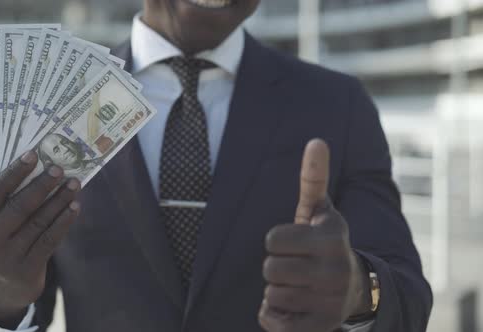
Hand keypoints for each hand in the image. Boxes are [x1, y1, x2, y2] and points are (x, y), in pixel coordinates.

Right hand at [0, 151, 80, 326]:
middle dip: (41, 185)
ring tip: (73, 184)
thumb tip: (36, 170)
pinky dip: (64, 221)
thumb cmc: (0, 249)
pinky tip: (75, 207)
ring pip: (38, 222)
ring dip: (59, 200)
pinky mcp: (27, 270)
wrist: (2, 295)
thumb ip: (4, 208)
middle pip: (18, 207)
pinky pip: (50, 240)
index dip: (14, 172)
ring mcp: (7, 259)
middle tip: (59, 169)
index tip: (33, 154)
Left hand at [258, 139, 370, 331]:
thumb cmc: (325, 243)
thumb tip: (316, 141)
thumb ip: (314, 178)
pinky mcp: (323, 325)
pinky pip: (275, 322)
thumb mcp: (320, 211)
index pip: (272, 240)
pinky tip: (294, 306)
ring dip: (277, 291)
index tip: (295, 243)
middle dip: (276, 268)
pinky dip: (275, 315)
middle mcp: (335, 269)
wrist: (355, 288)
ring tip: (299, 285)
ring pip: (271, 295)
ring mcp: (331, 300)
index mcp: (332, 236)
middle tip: (296, 267)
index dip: (277, 241)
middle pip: (270, 269)